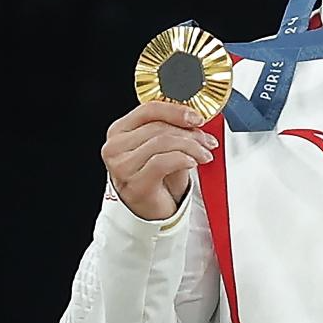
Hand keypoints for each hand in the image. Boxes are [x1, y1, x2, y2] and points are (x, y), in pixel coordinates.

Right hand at [101, 102, 217, 220]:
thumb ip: (172, 129)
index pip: (148, 109)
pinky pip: (163, 162)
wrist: (151, 212)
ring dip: (191, 146)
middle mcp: (115, 147)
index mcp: (119, 131)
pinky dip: (183, 159)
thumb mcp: (163, 147)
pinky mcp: (134, 185)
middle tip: (207, 140)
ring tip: (204, 154)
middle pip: (159, 127)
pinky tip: (192, 162)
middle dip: (190, 132)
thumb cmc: (156, 178)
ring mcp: (122, 167)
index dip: (176, 110)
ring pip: (163, 142)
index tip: (197, 118)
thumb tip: (195, 118)